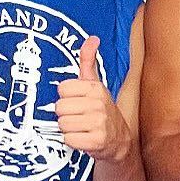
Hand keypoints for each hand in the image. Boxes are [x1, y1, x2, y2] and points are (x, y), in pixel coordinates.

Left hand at [56, 36, 130, 161]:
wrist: (120, 141)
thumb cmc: (102, 112)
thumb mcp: (96, 85)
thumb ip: (89, 61)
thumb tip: (92, 38)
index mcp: (96, 88)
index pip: (62, 89)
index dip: (67, 97)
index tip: (78, 102)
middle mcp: (98, 104)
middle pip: (59, 107)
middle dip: (66, 115)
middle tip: (80, 118)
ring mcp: (99, 123)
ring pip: (62, 124)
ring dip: (69, 129)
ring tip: (82, 128)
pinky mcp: (97, 141)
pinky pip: (68, 140)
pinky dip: (74, 142)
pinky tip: (84, 139)